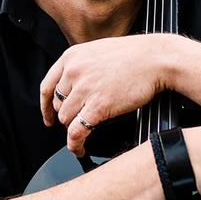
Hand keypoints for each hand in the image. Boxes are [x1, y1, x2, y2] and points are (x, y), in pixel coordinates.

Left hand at [40, 35, 178, 154]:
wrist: (155, 59)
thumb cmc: (134, 55)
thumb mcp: (97, 51)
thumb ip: (81, 66)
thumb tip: (73, 86)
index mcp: (71, 57)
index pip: (47, 86)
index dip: (45, 106)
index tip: (48, 116)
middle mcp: (74, 72)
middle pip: (57, 105)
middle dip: (66, 116)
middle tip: (78, 123)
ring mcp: (85, 89)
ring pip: (66, 119)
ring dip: (73, 129)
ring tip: (82, 136)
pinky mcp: (98, 106)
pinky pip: (77, 131)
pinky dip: (75, 144)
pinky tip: (79, 148)